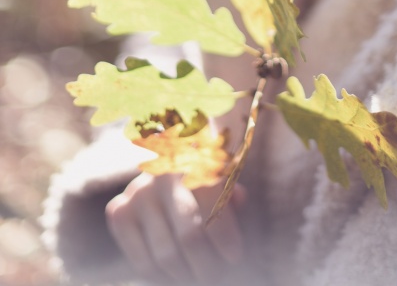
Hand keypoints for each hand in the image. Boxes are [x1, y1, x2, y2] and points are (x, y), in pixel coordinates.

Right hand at [106, 172, 244, 283]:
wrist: (166, 174)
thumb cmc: (204, 182)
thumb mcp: (224, 182)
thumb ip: (231, 193)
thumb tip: (239, 198)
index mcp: (196, 159)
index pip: (211, 205)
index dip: (225, 237)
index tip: (235, 258)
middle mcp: (164, 175)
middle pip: (189, 236)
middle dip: (209, 266)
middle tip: (219, 276)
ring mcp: (138, 193)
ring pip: (166, 256)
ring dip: (187, 276)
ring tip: (200, 277)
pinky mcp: (119, 211)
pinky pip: (142, 262)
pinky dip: (163, 279)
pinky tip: (176, 275)